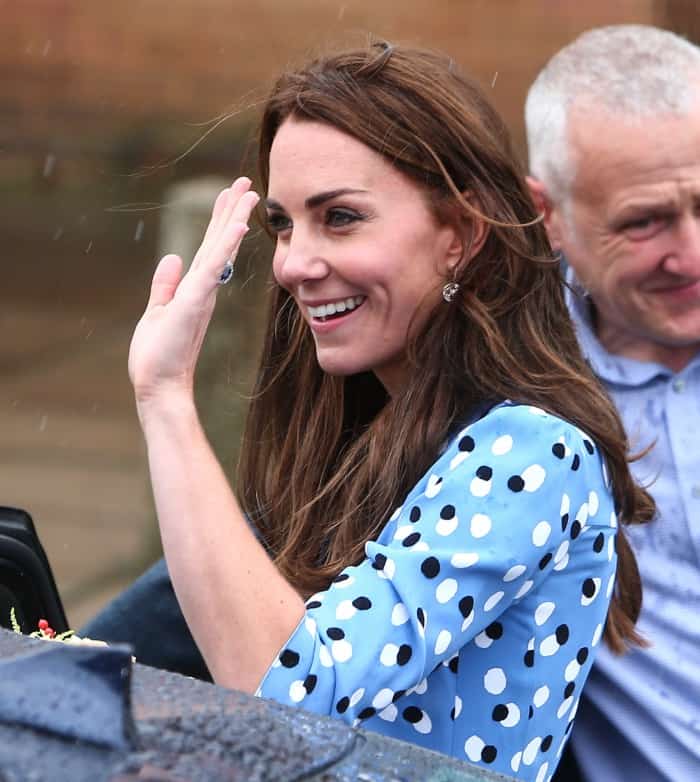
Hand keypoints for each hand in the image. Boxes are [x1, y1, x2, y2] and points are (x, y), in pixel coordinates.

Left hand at [128, 177, 259, 407]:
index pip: (210, 247)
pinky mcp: (196, 301)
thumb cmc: (158, 355)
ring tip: (248, 193)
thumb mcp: (157, 311)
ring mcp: (202, 293)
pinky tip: (237, 226)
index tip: (230, 195)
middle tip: (247, 183)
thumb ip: (165, 284)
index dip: (221, 220)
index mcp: (195, 288)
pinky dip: (225, 246)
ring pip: (222, 249)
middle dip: (233, 210)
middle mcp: (203, 287)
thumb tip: (172, 258)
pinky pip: (214, 269)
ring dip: (234, 219)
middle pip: (220, 241)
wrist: (159, 384)